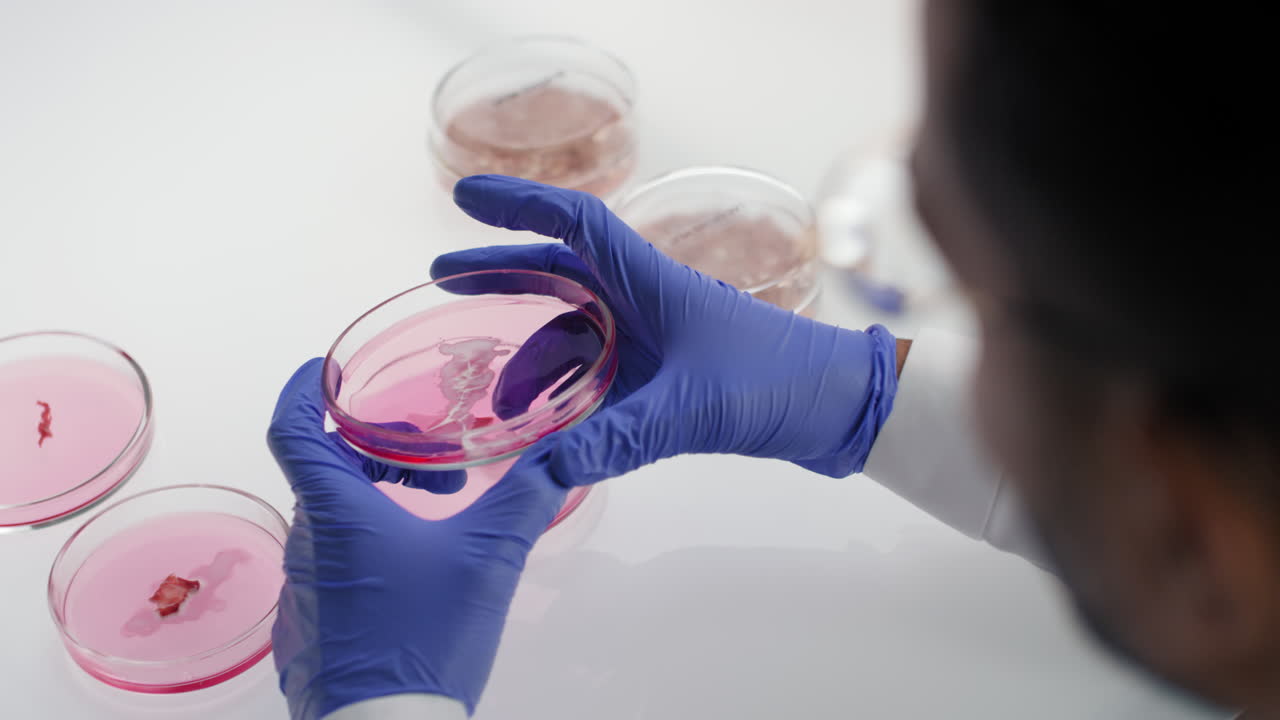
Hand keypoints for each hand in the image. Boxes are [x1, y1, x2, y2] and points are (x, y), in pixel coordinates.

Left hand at [267, 359, 566, 718]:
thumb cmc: (427, 639)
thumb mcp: (489, 560)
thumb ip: (526, 496)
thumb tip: (565, 453)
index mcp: (336, 513)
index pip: (293, 428)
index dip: (303, 391)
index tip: (326, 375)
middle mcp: (305, 545)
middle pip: (325, 474)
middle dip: (379, 459)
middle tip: (435, 473)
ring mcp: (297, 594)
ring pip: (329, 524)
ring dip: (376, 508)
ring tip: (435, 529)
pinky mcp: (302, 634)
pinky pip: (327, 571)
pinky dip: (363, 554)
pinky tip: (409, 583)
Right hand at [432, 175, 899, 484]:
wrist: (842, 407)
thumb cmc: (779, 382)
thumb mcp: (693, 409)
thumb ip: (618, 439)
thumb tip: (541, 470)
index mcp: (654, 283)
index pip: (576, 225)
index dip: (518, 206)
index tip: (464, 197)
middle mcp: (649, 301)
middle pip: (561, 274)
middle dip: (504, 274)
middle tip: (445, 281)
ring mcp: (658, 339)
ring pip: (577, 336)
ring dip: (533, 361)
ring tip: (492, 400)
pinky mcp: (669, 376)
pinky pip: (601, 376)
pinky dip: (568, 396)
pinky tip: (543, 425)